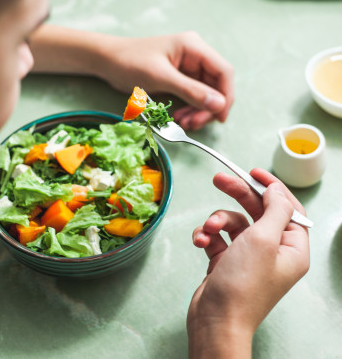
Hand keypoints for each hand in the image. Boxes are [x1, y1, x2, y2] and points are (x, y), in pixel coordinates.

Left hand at [100, 32, 233, 130]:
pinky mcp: (178, 80)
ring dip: (197, 112)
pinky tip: (177, 118)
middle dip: (207, 108)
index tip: (219, 117)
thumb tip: (218, 104)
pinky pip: (192, 98)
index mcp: (194, 47)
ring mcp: (187, 68)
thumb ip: (190, 90)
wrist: (107, 62)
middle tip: (193, 125)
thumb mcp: (160, 77)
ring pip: (205, 95)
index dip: (225, 96)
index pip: (223, 71)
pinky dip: (188, 110)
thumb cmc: (130, 62)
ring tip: (182, 123)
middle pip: (215, 86)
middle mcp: (195, 56)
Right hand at [187, 168, 309, 357]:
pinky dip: (207, 236)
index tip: (252, 172)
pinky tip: (200, 242)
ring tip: (208, 231)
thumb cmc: (243, 284)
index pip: (287, 208)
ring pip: (233, 223)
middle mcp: (272, 251)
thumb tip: (276, 191)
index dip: (271, 187)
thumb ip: (274, 210)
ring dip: (217, 221)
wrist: (215, 319)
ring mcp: (248, 257)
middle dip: (237, 195)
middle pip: (256, 211)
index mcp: (291, 248)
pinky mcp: (226, 262)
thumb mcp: (264, 239)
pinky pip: (218, 238)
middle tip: (219, 179)